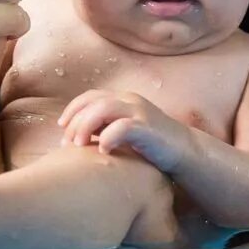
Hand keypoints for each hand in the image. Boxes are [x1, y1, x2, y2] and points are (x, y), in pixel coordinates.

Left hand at [58, 90, 190, 170]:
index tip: (62, 128)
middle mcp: (129, 101)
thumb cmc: (151, 146)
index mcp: (122, 100)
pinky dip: (108, 138)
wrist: (186, 152)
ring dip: (85, 126)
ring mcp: (139, 113)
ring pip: (102, 109)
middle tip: (68, 143)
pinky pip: (122, 127)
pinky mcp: (148, 128)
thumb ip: (105, 128)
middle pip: (92, 102)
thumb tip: (76, 139)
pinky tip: (103, 151)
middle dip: (75, 121)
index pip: (89, 97)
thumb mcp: (125, 132)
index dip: (72, 110)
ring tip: (80, 146)